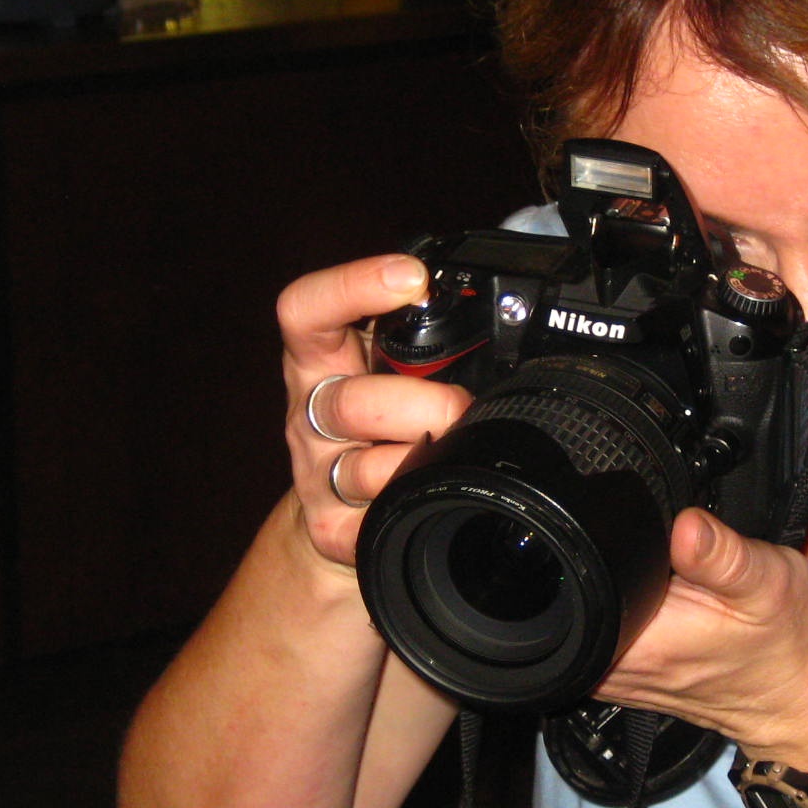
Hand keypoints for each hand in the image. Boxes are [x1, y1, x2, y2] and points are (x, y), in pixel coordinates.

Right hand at [276, 254, 472, 569]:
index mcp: (321, 359)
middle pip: (348, 403)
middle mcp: (309, 414)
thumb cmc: (379, 423)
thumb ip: (420, 337)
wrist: (341, 509)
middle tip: (461, 408)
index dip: (352, 286)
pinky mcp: (331, 529)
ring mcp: (316, 475)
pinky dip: (417, 508)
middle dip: (422, 405)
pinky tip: (432, 497)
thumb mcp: (389, 367)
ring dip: (421, 463)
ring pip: (364, 469)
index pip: (306, 310)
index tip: (411, 279)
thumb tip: (500, 313)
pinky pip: (378, 523)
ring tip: (450, 456)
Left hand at [593, 509, 807, 769]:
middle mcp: (615, 666)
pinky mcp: (622, 678)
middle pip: (583, 584)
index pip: (587, 568)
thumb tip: (685, 525)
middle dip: (628, 563)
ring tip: (683, 594)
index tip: (672, 553)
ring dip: (631, 591)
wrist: (800, 697)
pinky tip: (674, 611)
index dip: (624, 539)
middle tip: (687, 576)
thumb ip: (720, 553)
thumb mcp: (767, 583)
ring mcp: (614, 677)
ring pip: (591, 608)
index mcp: (639, 643)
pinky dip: (633, 611)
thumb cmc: (788, 643)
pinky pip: (604, 629)